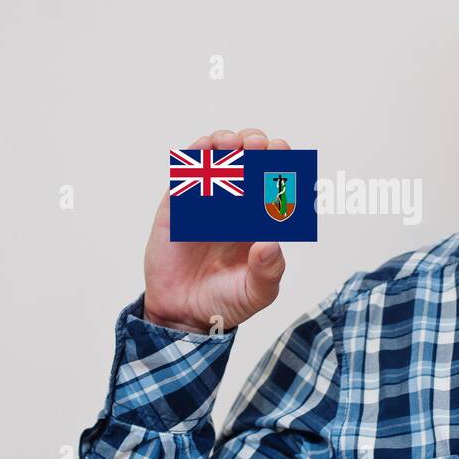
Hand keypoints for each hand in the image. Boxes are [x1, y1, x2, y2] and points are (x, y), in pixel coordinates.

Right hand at [142, 128, 288, 334]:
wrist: (184, 316)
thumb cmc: (226, 302)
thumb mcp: (256, 293)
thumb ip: (268, 271)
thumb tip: (270, 244)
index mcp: (260, 221)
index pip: (274, 183)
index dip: (279, 163)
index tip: (281, 152)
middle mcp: (235, 206)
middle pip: (248, 163)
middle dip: (254, 146)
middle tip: (256, 143)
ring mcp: (206, 204)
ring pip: (217, 162)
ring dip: (224, 145)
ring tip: (230, 142)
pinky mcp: (178, 207)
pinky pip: (185, 176)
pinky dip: (193, 158)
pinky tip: (202, 147)